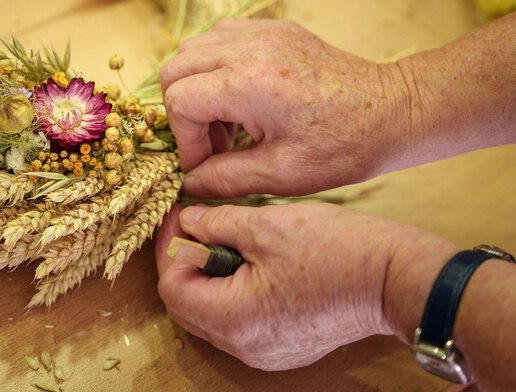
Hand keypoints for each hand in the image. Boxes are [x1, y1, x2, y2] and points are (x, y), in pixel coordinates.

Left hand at [155, 202, 398, 369]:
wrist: (397, 279)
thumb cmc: (338, 251)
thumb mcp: (266, 225)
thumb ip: (216, 223)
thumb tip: (189, 223)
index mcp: (235, 320)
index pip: (173, 287)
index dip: (170, 247)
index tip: (178, 215)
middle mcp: (246, 347)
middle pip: (189, 305)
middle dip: (186, 262)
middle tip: (196, 224)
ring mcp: (267, 352)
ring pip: (214, 313)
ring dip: (209, 276)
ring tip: (224, 238)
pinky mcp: (285, 346)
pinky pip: (241, 320)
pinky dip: (233, 290)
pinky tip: (249, 261)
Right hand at [160, 18, 407, 196]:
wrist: (393, 111)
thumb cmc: (342, 146)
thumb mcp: (280, 174)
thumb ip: (224, 178)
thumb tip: (187, 183)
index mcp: (247, 82)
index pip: (179, 100)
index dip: (184, 139)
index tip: (204, 164)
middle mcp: (248, 47)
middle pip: (175, 68)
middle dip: (182, 110)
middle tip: (211, 143)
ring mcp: (261, 31)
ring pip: (193, 48)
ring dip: (196, 85)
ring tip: (226, 119)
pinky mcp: (274, 29)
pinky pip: (221, 36)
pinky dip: (215, 65)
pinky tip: (240, 95)